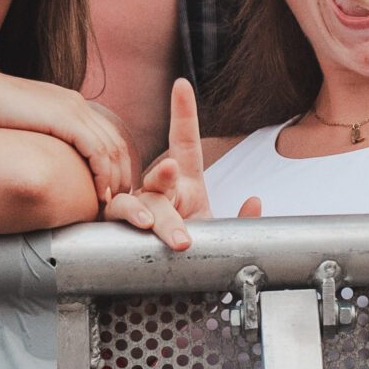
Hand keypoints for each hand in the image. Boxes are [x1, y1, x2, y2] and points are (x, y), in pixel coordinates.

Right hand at [0, 70, 136, 205]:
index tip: (109, 187)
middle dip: (121, 173)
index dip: (113, 163)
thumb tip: (41, 161)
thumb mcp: (22, 125)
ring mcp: (73, 109)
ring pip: (111, 148)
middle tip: (119, 199)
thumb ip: (40, 137)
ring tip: (111, 202)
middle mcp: (77, 104)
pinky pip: (96, 151)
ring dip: (115, 178)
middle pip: (115, 141)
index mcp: (69, 104)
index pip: (105, 134)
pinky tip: (100, 193)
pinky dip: (102, 174)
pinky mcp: (65, 119)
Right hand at [105, 79, 260, 250]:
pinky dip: (125, 216)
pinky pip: (114, 212)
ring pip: (138, 199)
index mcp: (186, 184)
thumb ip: (241, 223)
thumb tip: (255, 201)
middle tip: (183, 216)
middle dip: (166, 180)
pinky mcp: (114, 225)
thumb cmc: (194, 255)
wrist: (166, 284)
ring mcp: (136, 205)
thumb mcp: (220, 238)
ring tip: (157, 229)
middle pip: (161, 175)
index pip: (184, 143)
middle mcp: (159, 189)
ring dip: (149, 212)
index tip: (181, 84)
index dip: (183, 113)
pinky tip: (135, 224)